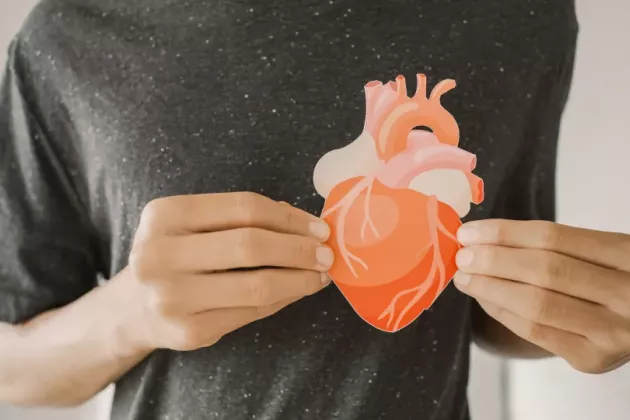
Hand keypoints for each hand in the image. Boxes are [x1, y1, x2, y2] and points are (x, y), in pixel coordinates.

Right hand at [125, 192, 333, 351]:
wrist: (133, 308)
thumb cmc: (177, 255)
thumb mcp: (194, 224)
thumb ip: (241, 218)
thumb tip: (304, 223)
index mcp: (164, 215)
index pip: (244, 208)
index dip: (289, 218)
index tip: (318, 226)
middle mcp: (160, 255)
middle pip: (250, 245)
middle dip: (299, 249)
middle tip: (326, 253)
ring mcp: (172, 297)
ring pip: (256, 285)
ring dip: (299, 279)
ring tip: (319, 275)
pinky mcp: (188, 332)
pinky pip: (251, 313)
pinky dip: (283, 300)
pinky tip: (295, 291)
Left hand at [453, 219, 629, 372]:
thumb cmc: (615, 281)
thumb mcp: (601, 252)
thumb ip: (553, 246)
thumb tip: (482, 240)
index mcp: (627, 255)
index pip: (552, 238)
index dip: (503, 234)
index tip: (470, 232)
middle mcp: (627, 293)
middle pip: (544, 270)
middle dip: (493, 261)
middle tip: (462, 256)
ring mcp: (612, 331)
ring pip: (536, 305)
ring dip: (490, 289)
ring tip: (465, 277)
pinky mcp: (593, 359)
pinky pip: (535, 333)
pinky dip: (502, 313)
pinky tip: (485, 299)